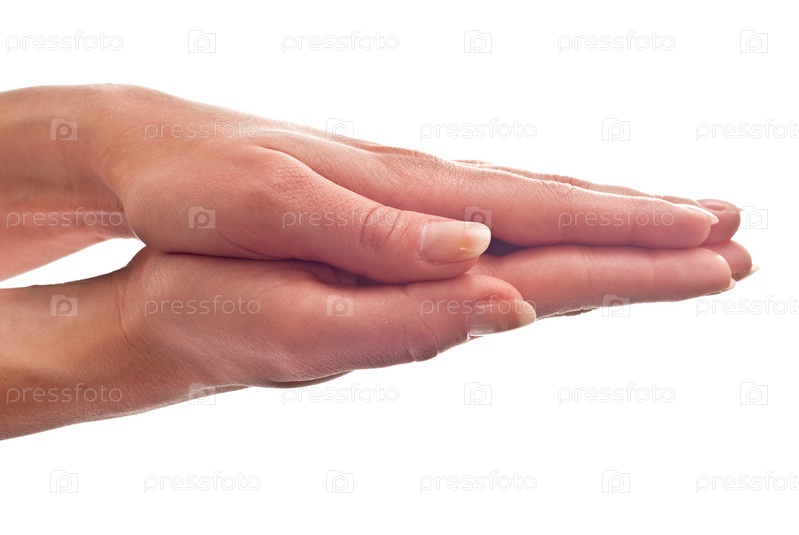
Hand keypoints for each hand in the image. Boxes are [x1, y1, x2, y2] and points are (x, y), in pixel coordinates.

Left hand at [45, 84, 721, 283]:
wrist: (157, 147)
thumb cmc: (204, 184)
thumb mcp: (274, 210)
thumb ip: (376, 238)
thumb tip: (479, 251)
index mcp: (408, 194)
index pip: (541, 213)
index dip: (627, 233)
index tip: (709, 240)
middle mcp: (424, 187)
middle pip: (557, 201)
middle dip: (648, 222)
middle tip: (734, 232)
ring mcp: (413, 189)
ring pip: (532, 198)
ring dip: (609, 212)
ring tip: (677, 223)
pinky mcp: (393, 196)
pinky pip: (489, 203)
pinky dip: (543, 211)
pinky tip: (560, 218)